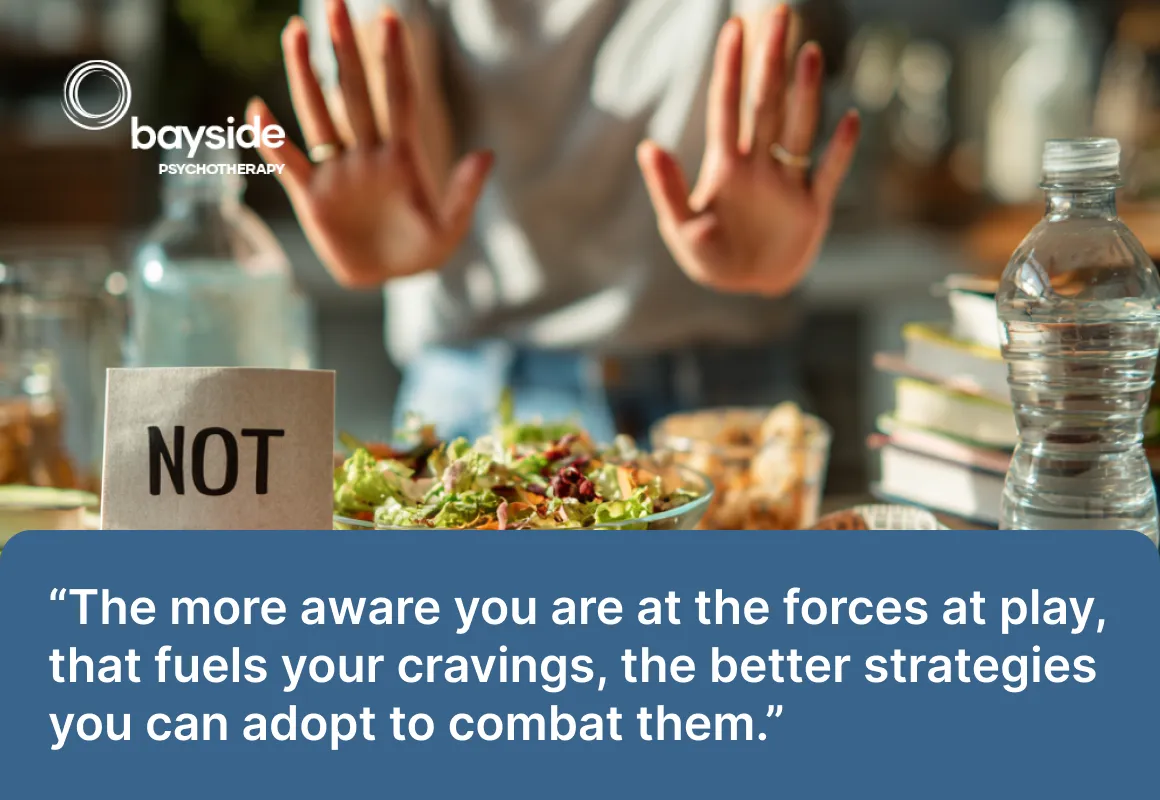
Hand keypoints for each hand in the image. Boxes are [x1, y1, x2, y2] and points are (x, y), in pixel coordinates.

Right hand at [249, 0, 491, 287]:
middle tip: (336, 2)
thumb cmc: (420, 252)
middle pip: (355, 93)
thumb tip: (486, 154)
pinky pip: (287, 161)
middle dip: (346, 50)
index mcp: (402, 157)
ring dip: (306, 76)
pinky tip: (257, 109)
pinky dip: (270, 139)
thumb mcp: (448, 229)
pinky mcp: (312, 196)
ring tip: (296, 32)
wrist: (386, 279)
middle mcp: (366, 154)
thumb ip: (463, 193)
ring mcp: (337, 171)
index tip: (391, 19)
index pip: (398, 98)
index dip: (394, 60)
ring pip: (318, 114)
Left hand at [637, 6, 859, 296]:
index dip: (730, 69)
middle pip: (766, 104)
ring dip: (805, 94)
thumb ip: (666, 188)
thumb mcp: (680, 227)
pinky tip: (849, 119)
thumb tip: (648, 145)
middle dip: (771, 60)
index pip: (727, 107)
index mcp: (726, 166)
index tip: (733, 28)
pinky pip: (828, 174)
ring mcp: (788, 183)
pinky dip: (839, 151)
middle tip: (779, 13)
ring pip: (798, 129)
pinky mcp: (813, 208)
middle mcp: (760, 165)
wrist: (745, 289)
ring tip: (810, 53)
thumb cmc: (711, 256)